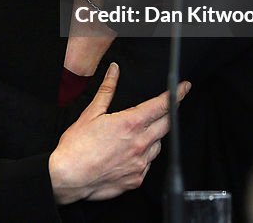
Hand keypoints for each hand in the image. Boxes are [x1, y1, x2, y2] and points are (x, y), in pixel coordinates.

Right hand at [49, 63, 189, 204]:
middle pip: (166, 124)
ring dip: (154, 136)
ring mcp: (140, 163)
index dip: (176, 95)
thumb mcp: (90, 113)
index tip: (184, 88)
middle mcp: (139, 144)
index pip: (161, 106)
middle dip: (170, 113)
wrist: (68, 176)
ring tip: (135, 134)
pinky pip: (148, 164)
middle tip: (166, 108)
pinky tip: (129, 153)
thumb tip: (114, 71)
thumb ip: (107, 90)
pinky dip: (143, 156)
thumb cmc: (76, 147)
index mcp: (129, 124)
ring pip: (158, 145)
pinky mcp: (136, 179)